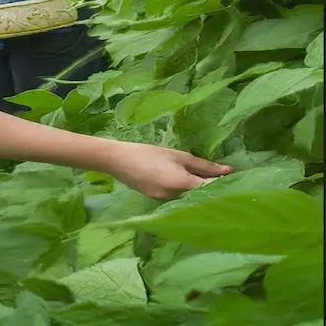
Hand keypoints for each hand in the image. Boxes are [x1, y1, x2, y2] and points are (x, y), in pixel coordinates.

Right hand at [107, 142, 232, 199]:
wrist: (118, 160)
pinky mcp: (158, 202)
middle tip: (223, 179)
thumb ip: (203, 165)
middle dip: (213, 189)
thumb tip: (227, 171)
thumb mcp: (178, 155)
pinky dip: (185, 192)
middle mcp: (176, 198)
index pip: (212, 189)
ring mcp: (166, 202)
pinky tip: (185, 183)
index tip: (238, 181)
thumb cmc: (148, 153)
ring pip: (190, 198)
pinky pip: (178, 198)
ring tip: (205, 180)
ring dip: (198, 191)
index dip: (225, 185)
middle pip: (201, 196)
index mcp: (182, 184)